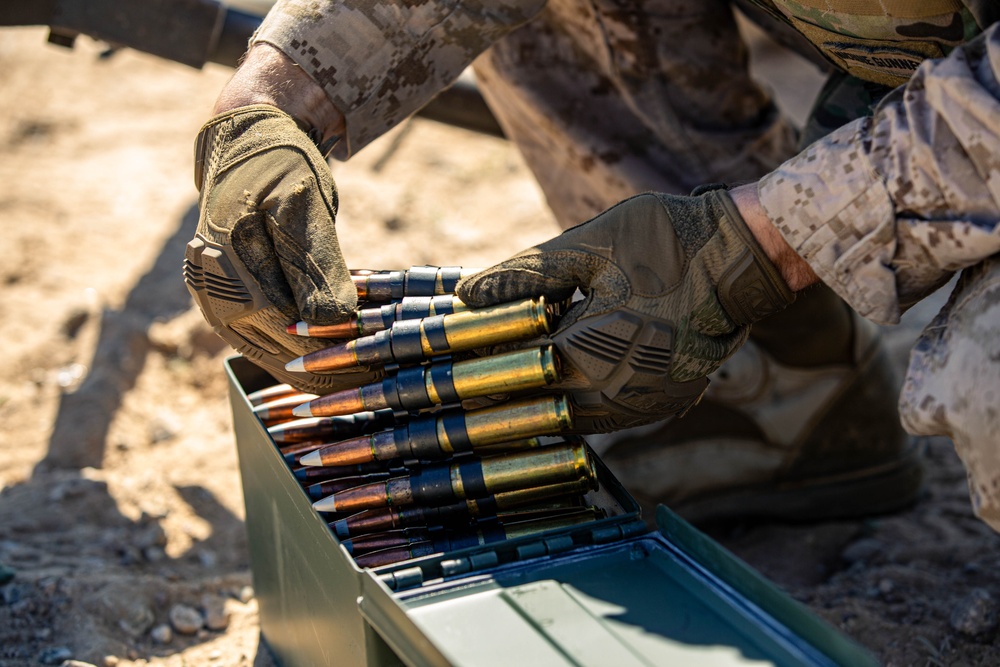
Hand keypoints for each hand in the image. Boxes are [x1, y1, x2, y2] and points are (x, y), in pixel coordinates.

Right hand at [184, 104, 376, 393]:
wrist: (249, 146)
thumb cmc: (281, 168)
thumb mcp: (304, 207)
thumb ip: (315, 264)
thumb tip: (333, 321)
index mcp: (227, 268)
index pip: (289, 330)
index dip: (335, 353)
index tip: (376, 368)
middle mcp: (212, 295)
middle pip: (279, 352)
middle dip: (331, 370)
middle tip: (378, 381)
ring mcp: (215, 304)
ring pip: (272, 354)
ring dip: (317, 368)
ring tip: (364, 378)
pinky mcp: (226, 305)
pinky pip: (265, 342)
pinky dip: (300, 353)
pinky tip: (334, 361)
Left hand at [457, 188, 795, 431]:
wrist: (749, 255)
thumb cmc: (668, 239)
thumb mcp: (589, 245)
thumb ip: (523, 274)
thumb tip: (465, 296)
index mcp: (592, 355)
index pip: (512, 373)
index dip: (476, 364)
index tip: (446, 357)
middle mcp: (617, 396)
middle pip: (536, 405)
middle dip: (501, 385)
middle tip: (466, 371)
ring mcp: (643, 407)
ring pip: (568, 418)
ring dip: (537, 398)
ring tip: (507, 372)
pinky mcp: (662, 405)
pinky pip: (602, 416)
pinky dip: (572, 401)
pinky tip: (557, 379)